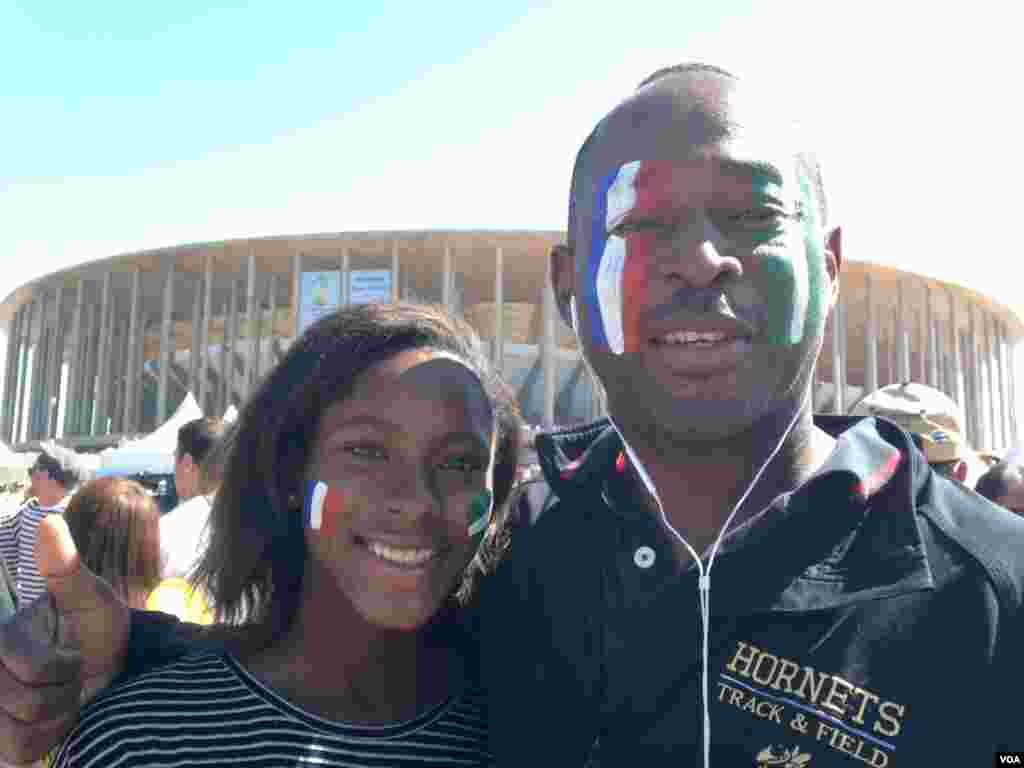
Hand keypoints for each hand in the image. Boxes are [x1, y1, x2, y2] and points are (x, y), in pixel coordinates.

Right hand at [0, 515, 128, 764]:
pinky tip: (56, 721)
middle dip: (59, 687)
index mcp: (2, 634)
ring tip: (65, 696)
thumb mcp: (91, 597)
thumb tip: (47, 520)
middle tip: (73, 674)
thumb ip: (65, 566)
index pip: (15, 656)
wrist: (115, 678)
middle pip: (17, 696)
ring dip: (55, 715)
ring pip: (13, 731)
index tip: (70, 656)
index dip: (47, 664)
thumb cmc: (98, 633)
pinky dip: (46, 738)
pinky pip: (16, 751)